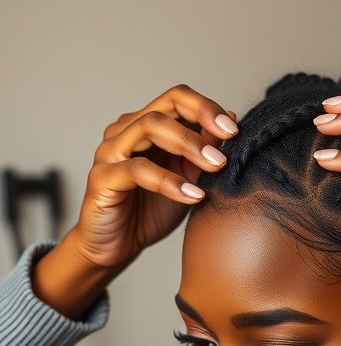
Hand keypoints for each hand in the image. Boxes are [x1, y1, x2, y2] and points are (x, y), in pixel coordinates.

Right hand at [76, 84, 237, 267]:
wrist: (117, 247)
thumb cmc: (150, 212)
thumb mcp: (187, 179)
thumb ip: (203, 151)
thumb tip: (230, 117)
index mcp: (146, 126)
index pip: (177, 98)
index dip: (207, 108)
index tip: (235, 130)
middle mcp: (125, 131)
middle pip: (163, 107)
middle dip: (201, 121)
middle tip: (226, 149)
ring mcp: (110, 151)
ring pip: (148, 128)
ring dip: (188, 144)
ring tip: (215, 166)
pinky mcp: (102, 177)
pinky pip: (137, 170)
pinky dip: (168, 181)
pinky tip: (192, 195)